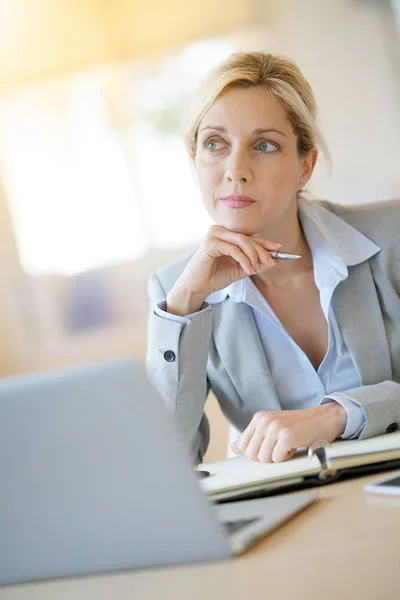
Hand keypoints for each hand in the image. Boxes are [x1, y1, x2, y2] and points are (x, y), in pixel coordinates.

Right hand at [167, 225, 281, 313]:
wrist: (197, 287)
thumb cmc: (215, 276)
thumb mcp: (240, 269)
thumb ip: (255, 263)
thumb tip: (275, 260)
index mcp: (226, 234)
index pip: (250, 237)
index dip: (266, 243)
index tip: (280, 249)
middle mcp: (220, 230)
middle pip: (248, 238)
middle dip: (262, 252)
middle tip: (271, 263)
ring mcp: (214, 234)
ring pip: (243, 241)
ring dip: (254, 256)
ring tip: (256, 269)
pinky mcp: (210, 242)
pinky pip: (234, 249)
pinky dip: (244, 260)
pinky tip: (248, 270)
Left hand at [231, 403, 346, 462]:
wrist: (324, 418)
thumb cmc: (300, 426)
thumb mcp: (273, 428)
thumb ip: (254, 438)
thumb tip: (234, 448)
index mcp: (259, 418)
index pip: (243, 445)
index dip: (257, 453)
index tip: (270, 448)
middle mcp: (265, 420)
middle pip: (251, 454)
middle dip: (266, 457)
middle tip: (280, 447)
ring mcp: (275, 427)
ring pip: (263, 458)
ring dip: (278, 458)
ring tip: (288, 446)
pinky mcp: (287, 436)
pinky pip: (277, 459)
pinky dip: (286, 458)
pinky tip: (295, 446)